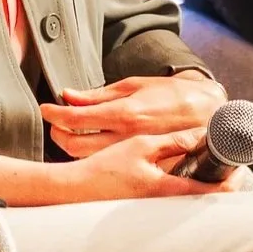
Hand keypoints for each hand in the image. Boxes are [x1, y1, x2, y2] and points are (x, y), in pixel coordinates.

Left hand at [40, 72, 227, 158]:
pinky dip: (93, 155)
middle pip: (74, 145)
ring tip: (70, 132)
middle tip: (56, 123)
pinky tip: (92, 144)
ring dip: (71, 145)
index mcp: (123, 113)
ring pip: (86, 158)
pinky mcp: (142, 165)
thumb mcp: (134, 86)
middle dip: (58, 134)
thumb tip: (68, 95)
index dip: (54, 114)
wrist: (206, 112)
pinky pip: (107, 164)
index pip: (76, 118)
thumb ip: (99, 95)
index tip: (46, 109)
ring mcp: (134, 154)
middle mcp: (126, 137)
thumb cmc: (170, 94)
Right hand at [54, 129, 251, 202]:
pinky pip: (177, 198)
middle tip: (228, 162)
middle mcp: (166, 204)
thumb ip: (174, 142)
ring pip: (193, 198)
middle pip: (206, 197)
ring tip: (210, 163)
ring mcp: (158, 209)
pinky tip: (183, 171)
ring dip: (204, 181)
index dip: (230, 180)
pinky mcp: (150, 207)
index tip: (238, 165)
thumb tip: (200, 136)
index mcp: (167, 189)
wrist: (77, 188)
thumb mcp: (142, 146)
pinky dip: (186, 185)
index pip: (212, 191)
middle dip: (220, 180)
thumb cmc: (105, 169)